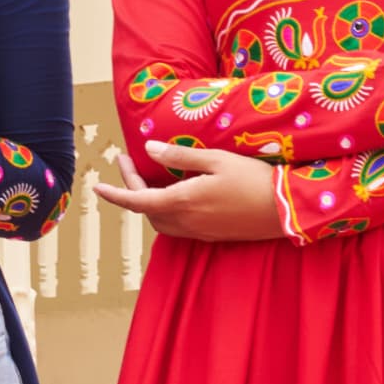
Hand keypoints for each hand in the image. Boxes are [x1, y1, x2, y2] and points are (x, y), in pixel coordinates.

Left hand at [94, 139, 284, 241]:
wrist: (287, 210)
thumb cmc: (254, 179)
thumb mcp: (217, 160)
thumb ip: (181, 156)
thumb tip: (149, 148)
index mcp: (183, 202)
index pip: (137, 201)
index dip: (115, 194)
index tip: (97, 188)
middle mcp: (187, 222)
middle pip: (146, 211)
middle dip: (132, 190)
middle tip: (129, 164)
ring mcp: (200, 232)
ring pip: (161, 222)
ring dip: (148, 203)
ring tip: (148, 178)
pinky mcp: (212, 235)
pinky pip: (178, 227)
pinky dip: (166, 211)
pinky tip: (175, 194)